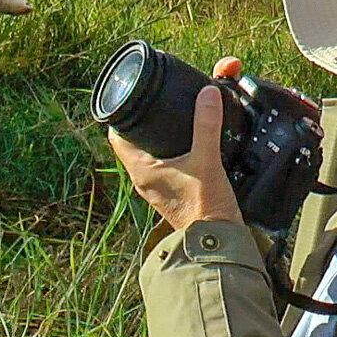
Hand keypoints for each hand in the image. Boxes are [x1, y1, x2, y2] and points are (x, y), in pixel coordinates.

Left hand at [108, 57, 243, 231]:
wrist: (219, 242)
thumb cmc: (206, 208)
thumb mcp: (206, 160)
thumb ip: (206, 125)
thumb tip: (208, 93)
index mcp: (141, 170)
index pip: (117, 135)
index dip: (122, 113)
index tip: (134, 96)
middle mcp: (143, 179)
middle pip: (133, 142)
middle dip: (143, 121)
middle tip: (158, 102)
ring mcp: (157, 187)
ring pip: (149, 154)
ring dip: (157, 137)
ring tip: (172, 118)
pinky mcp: (171, 192)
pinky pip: (163, 165)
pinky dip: (170, 152)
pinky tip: (187, 144)